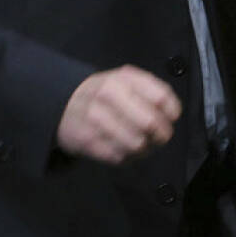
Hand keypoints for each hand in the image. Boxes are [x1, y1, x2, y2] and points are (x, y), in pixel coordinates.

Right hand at [55, 65, 181, 163]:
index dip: (172, 111)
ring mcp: (95, 120)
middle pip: (150, 123)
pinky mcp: (87, 142)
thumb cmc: (103, 92)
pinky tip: (126, 150)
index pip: (160, 97)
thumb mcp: (125, 79)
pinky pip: (119, 157)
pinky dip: (128, 157)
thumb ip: (151, 89)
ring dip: (145, 148)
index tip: (171, 118)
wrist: (63, 103)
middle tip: (160, 136)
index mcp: (123, 79)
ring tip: (143, 144)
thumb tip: (173, 111)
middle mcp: (108, 96)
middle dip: (161, 134)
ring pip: (136, 144)